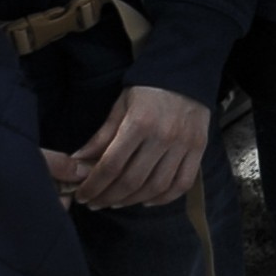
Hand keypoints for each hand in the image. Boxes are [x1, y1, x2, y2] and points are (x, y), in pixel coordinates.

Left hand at [63, 84, 209, 208]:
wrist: (186, 72)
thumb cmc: (147, 89)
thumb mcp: (120, 107)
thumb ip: (101, 137)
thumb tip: (77, 162)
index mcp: (139, 123)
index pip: (111, 165)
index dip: (94, 185)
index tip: (83, 195)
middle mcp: (163, 136)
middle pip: (131, 180)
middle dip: (108, 197)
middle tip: (96, 203)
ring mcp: (183, 144)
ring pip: (156, 186)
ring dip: (132, 200)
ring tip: (116, 202)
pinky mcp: (198, 149)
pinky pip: (182, 183)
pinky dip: (164, 198)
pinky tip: (146, 200)